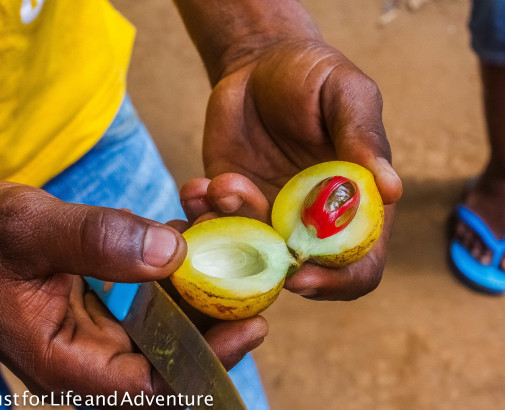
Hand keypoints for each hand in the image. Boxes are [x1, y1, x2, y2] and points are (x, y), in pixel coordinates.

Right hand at [0, 182, 265, 399]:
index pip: (153, 386)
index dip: (207, 361)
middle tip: (253, 277)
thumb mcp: (29, 230)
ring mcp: (105, 333)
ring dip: (202, 283)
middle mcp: (93, 356)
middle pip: (175, 355)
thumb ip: (92, 240)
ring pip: (173, 322)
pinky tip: (189, 232)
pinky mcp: (112, 308)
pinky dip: (179, 268)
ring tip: (220, 238)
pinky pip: (159, 297)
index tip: (252, 326)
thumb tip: (172, 254)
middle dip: (218, 314)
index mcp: (67, 362)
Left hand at [202, 40, 401, 299]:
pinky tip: (200, 186)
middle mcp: (313, 221)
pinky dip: (202, 215)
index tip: (303, 276)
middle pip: (300, 273)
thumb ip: (364, 138)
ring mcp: (269, 215)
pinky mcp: (231, 202)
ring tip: (222, 185)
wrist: (259, 63)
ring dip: (230, 232)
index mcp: (355, 205)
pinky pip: (213, 226)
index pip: (358, 266)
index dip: (338, 282)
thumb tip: (392, 190)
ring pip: (248, 255)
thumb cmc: (314, 75)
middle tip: (245, 239)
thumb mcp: (346, 94)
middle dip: (268, 267)